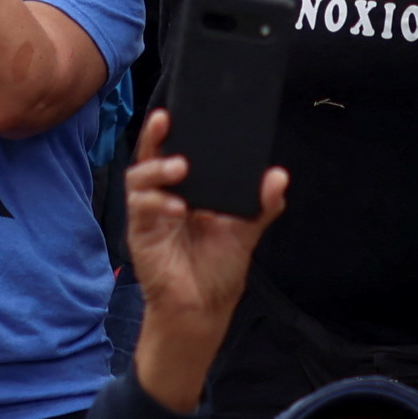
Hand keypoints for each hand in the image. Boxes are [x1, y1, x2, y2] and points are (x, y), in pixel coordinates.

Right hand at [120, 112, 285, 334]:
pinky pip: (140, 207)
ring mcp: (150, 212)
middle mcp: (166, 195)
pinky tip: (176, 206)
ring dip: (156, 168)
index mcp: (190, 189)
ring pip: (139, 176)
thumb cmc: (219, 268)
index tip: (177, 110)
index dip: (173, 130)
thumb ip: (262, 204)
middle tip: (167, 122)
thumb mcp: (246, 231)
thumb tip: (278, 177)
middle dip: (154, 136)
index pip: (177, 150)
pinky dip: (155, 201)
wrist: (203, 308)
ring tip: (179, 167)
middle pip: (150, 155)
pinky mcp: (141, 232)